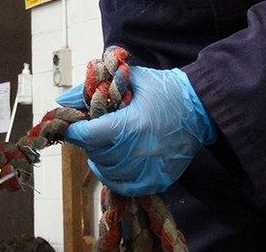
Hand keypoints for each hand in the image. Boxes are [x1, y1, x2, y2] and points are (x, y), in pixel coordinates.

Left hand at [56, 61, 215, 196]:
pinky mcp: (159, 179)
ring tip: (101, 147)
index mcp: (132, 124)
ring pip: (108, 173)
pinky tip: (112, 165)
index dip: (74, 132)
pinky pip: (127, 187)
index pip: (89, 136)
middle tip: (91, 131)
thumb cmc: (165, 90)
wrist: (201, 108)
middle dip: (88, 142)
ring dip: (99, 160)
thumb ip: (96, 88)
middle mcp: (140, 150)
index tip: (70, 126)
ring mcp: (150, 168)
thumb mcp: (132, 79)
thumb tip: (64, 100)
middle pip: (97, 155)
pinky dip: (114, 178)